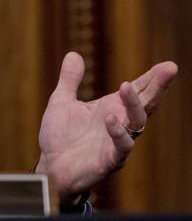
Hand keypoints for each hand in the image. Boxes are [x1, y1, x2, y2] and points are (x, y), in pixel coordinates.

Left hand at [36, 51, 176, 204]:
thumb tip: (73, 53)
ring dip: (134, 104)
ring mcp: (116, 141)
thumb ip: (70, 80)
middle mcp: (120, 123)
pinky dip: (118, 132)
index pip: (137, 90)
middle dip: (158, 86)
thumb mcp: (61, 102)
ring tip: (125, 86)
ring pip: (137, 122)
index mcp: (111, 108)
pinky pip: (122, 146)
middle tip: (169, 69)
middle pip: (146, 103)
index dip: (151, 78)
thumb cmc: (59, 137)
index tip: (167, 66)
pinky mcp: (110, 160)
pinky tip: (111, 118)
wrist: (51, 167)